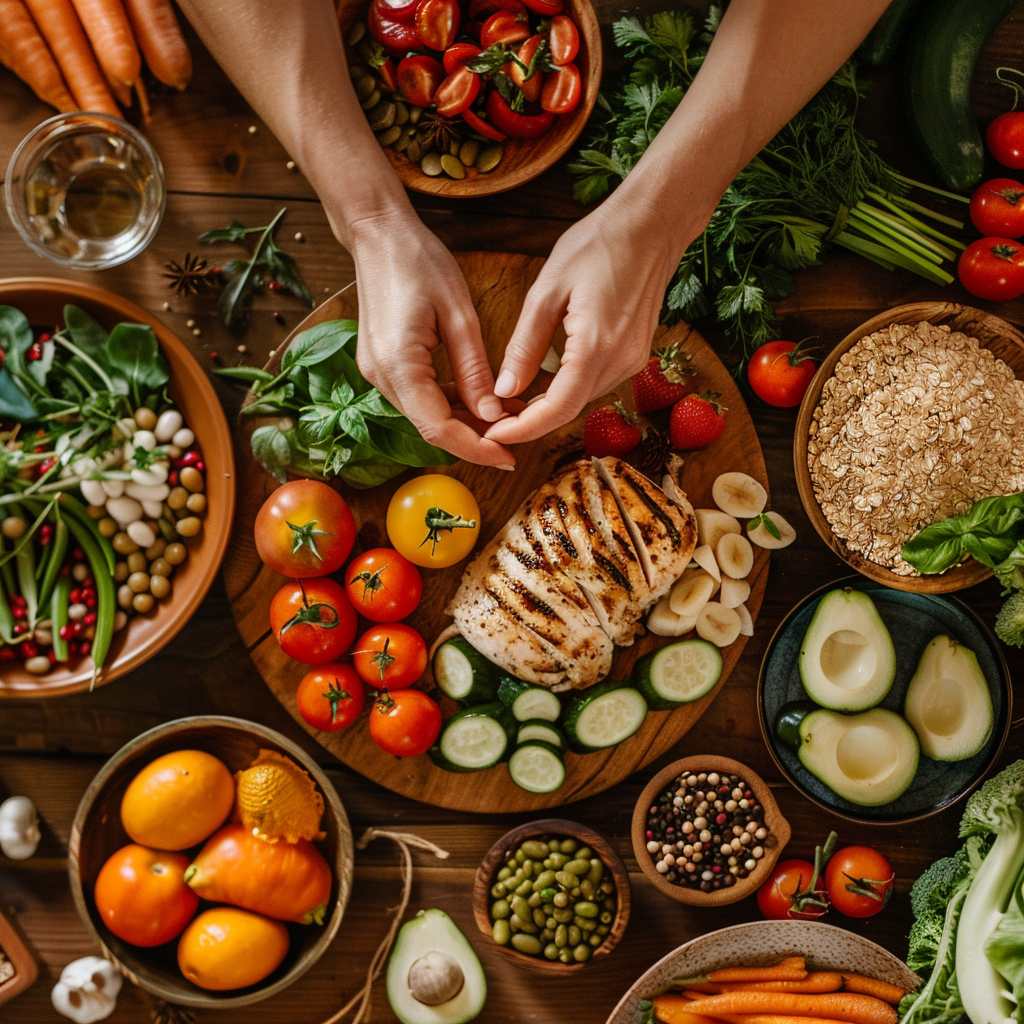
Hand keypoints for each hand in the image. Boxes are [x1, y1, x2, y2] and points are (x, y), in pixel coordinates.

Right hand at [345, 212, 514, 467]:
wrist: (377, 232)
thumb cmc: (418, 261)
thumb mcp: (458, 314)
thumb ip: (474, 369)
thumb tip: (492, 413)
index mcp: (398, 364)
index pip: (438, 428)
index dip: (475, 449)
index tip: (507, 458)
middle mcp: (380, 376)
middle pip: (430, 427)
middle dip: (473, 439)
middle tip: (514, 439)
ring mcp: (377, 371)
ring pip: (424, 415)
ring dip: (462, 422)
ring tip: (503, 418)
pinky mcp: (382, 364)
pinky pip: (418, 396)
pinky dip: (448, 403)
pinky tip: (477, 399)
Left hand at [484, 195, 684, 445]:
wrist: (653, 222)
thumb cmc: (598, 244)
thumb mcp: (546, 291)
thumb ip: (524, 346)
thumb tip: (503, 390)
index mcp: (596, 346)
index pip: (557, 409)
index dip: (522, 429)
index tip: (492, 435)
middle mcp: (621, 362)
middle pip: (569, 410)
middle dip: (529, 422)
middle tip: (491, 419)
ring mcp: (634, 361)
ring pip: (582, 399)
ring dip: (547, 407)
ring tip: (508, 403)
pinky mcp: (636, 355)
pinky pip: (594, 383)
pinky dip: (566, 389)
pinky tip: (541, 382)